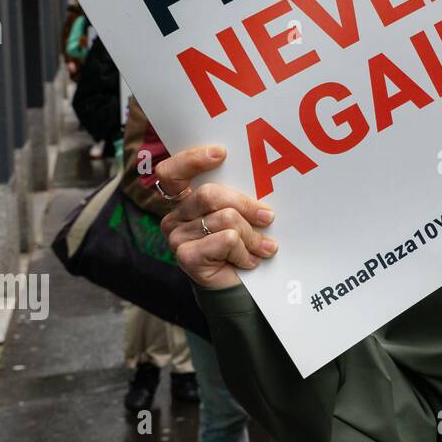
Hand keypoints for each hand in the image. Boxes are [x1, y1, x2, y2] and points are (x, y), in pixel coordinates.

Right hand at [157, 145, 277, 289]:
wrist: (238, 288)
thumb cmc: (241, 245)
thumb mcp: (240, 215)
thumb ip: (237, 197)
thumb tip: (264, 180)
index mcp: (185, 201)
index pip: (173, 173)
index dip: (192, 159)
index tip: (221, 153)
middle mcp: (174, 217)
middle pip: (210, 194)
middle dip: (246, 205)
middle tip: (268, 217)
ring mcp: (177, 237)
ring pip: (225, 219)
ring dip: (252, 235)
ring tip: (264, 247)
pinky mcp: (186, 256)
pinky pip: (227, 240)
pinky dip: (245, 251)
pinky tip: (249, 261)